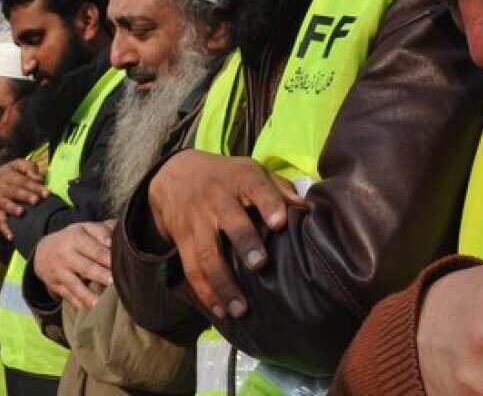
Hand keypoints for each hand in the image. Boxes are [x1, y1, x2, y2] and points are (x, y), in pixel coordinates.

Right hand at [0, 160, 46, 239]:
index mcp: (9, 176)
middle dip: (25, 196)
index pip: (24, 181)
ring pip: (6, 205)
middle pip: (15, 192)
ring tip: (21, 212)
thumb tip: (39, 178)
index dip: (35, 187)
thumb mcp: (16, 165)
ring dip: (13, 209)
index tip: (46, 193)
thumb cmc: (7, 175)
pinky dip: (4, 229)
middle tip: (36, 200)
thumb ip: (29, 167)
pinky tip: (11, 237)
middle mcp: (3, 189)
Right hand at [34, 220, 114, 309]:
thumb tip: (118, 237)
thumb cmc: (74, 239)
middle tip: (115, 282)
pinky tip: (90, 309)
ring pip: (75, 285)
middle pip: (86, 267)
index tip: (121, 265)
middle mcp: (65, 255)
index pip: (95, 250)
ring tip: (101, 302)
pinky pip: (67, 296)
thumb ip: (103, 230)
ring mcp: (58, 272)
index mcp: (75, 237)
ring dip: (88, 294)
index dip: (108, 258)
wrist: (43, 251)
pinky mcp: (55, 286)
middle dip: (101, 276)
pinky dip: (78, 304)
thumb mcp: (85, 228)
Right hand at [147, 149, 303, 319]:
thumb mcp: (252, 171)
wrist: (176, 173)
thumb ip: (279, 189)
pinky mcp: (183, 240)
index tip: (280, 223)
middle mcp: (217, 199)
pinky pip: (191, 269)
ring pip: (207, 253)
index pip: (256, 187)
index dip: (268, 204)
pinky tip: (220, 312)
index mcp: (240, 179)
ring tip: (241, 309)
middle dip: (244, 242)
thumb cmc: (227, 177)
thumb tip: (307, 209)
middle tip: (260, 264)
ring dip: (223, 283)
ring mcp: (197, 221)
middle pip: (230, 220)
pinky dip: (205, 292)